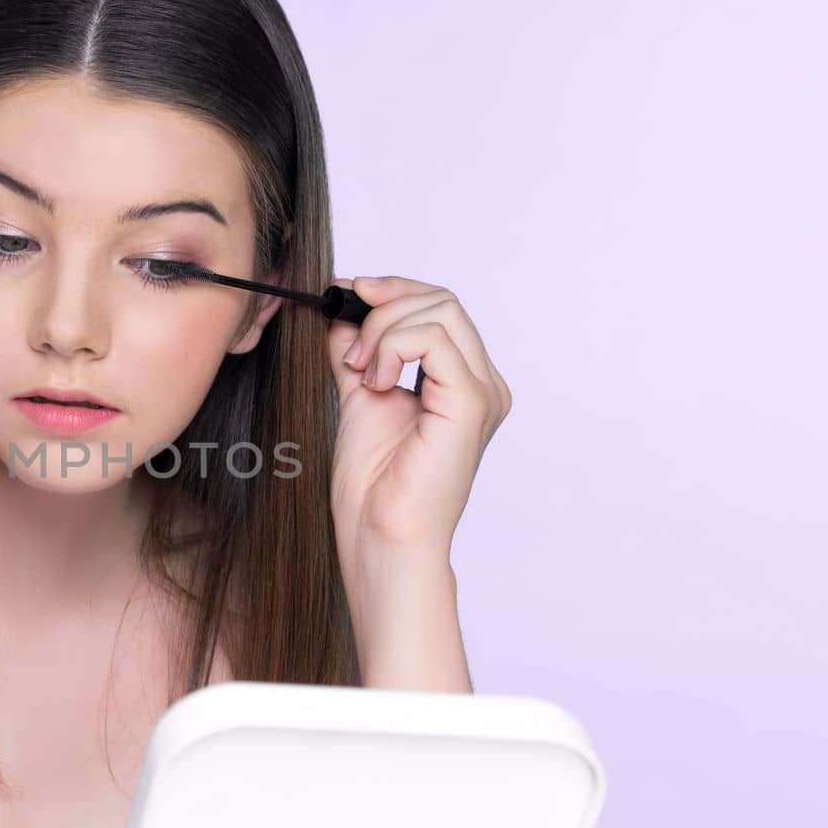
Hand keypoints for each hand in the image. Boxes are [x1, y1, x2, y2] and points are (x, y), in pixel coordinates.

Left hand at [325, 275, 512, 560]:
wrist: (380, 535)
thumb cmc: (374, 485)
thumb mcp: (360, 396)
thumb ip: (358, 352)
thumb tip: (345, 310)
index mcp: (462, 382)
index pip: (439, 307)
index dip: (390, 292)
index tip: (344, 295)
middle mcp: (483, 383)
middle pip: (442, 299)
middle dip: (384, 306)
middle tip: (350, 350)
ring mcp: (483, 392)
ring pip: (440, 309)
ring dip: (383, 330)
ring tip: (362, 374)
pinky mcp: (472, 402)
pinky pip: (434, 338)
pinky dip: (393, 346)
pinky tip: (374, 381)